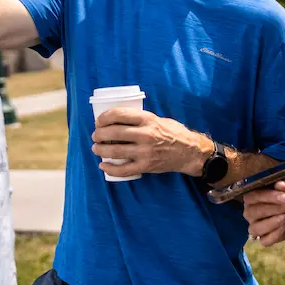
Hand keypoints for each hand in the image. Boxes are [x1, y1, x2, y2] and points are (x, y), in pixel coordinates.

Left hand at [91, 108, 210, 178]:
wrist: (189, 151)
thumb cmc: (173, 132)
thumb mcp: (157, 119)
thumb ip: (139, 119)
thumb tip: (116, 120)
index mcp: (147, 119)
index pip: (119, 114)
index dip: (104, 117)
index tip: (99, 121)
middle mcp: (145, 134)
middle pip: (114, 132)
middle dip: (99, 134)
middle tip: (95, 135)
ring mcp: (145, 152)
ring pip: (115, 151)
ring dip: (101, 150)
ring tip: (96, 148)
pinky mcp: (146, 166)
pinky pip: (123, 169)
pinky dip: (110, 168)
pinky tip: (103, 165)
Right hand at [242, 179, 284, 246]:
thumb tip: (280, 185)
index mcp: (252, 197)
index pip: (253, 196)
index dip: (268, 197)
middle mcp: (250, 212)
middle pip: (253, 212)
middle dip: (272, 209)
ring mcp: (255, 226)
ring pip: (255, 228)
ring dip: (271, 223)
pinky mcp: (264, 239)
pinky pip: (264, 241)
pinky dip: (274, 235)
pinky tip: (283, 227)